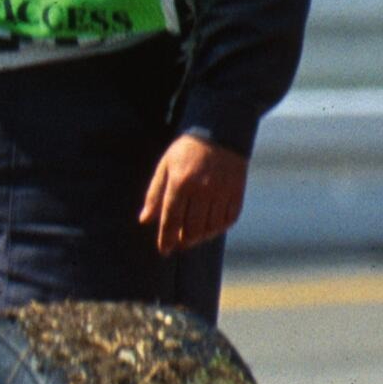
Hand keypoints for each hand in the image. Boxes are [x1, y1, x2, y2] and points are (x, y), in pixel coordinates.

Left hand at [139, 134, 246, 254]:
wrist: (219, 133)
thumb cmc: (186, 150)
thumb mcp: (165, 166)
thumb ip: (155, 194)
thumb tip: (145, 220)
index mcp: (181, 182)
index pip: (171, 218)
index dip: (167, 238)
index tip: (164, 250)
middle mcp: (203, 189)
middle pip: (192, 227)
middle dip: (183, 241)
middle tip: (178, 244)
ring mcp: (222, 191)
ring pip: (211, 227)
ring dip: (200, 237)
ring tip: (191, 237)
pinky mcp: (237, 192)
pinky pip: (228, 220)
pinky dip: (218, 228)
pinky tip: (210, 228)